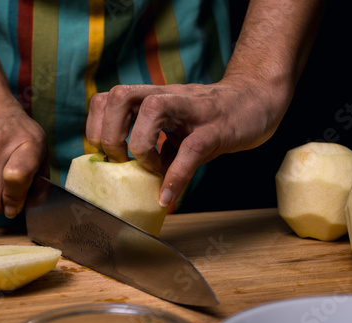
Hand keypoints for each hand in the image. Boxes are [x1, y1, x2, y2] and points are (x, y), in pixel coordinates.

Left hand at [86, 74, 290, 206]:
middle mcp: (167, 97)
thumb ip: (158, 148)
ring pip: (151, 109)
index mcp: (152, 98)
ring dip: (140, 146)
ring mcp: (192, 109)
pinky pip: (191, 149)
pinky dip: (175, 176)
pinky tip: (168, 196)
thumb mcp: (177, 129)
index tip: (104, 154)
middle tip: (122, 161)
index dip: (96, 126)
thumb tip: (140, 183)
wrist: (256, 101)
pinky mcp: (216, 127)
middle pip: (119, 96)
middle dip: (110, 135)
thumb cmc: (212, 118)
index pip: (108, 97)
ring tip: (149, 169)